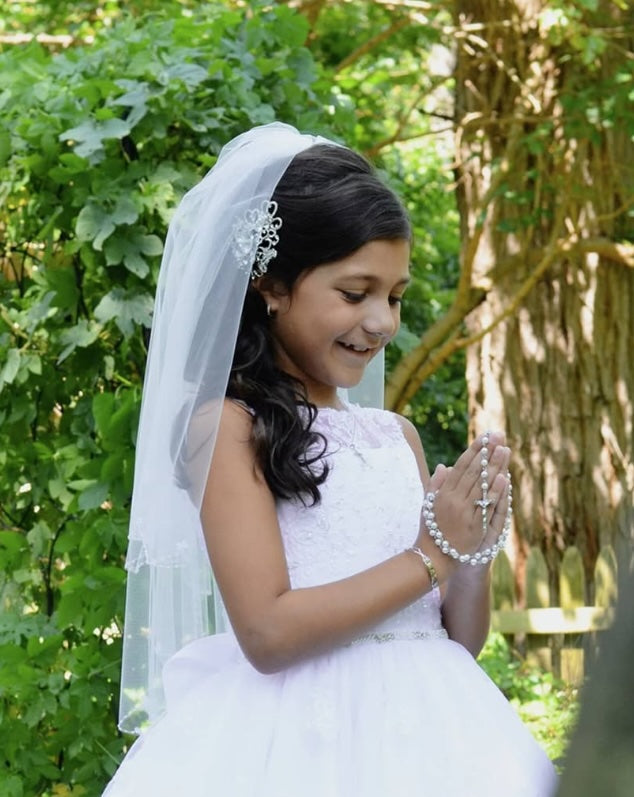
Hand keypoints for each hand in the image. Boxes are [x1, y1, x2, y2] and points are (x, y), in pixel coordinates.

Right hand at [414, 432, 510, 580]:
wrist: (433, 556)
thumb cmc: (431, 530)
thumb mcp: (428, 504)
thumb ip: (436, 485)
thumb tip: (443, 466)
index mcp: (443, 493)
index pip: (461, 466)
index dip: (473, 450)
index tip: (484, 437)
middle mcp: (453, 499)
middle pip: (474, 471)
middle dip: (487, 452)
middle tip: (498, 435)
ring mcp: (464, 512)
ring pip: (482, 485)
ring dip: (494, 466)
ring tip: (504, 449)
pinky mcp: (475, 525)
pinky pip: (486, 505)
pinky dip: (495, 491)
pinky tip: (504, 477)